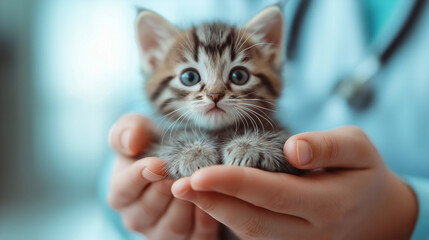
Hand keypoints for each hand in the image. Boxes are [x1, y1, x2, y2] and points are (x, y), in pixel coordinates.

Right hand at [107, 114, 218, 239]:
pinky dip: (207, 218)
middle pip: (149, 210)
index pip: (123, 189)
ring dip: (189, 203)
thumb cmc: (155, 145)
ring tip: (200, 182)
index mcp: (120, 193)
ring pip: (173, 226)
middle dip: (168, 189)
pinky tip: (217, 196)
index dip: (140, 176)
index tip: (158, 164)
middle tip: (184, 171)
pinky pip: (197, 236)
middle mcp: (137, 218)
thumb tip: (132, 143)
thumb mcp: (139, 131)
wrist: (182, 161)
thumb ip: (128, 131)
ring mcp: (161, 233)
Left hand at [172, 126, 417, 239]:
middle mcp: (309, 231)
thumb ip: (328, 146)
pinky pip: (253, 235)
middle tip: (177, 183)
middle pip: (252, 220)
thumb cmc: (363, 171)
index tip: (198, 174)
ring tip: (184, 189)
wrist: (376, 213)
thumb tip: (293, 149)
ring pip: (248, 233)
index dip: (233, 184)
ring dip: (214, 211)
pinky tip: (207, 199)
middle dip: (211, 202)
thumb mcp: (357, 148)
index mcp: (327, 204)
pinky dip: (227, 217)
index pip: (272, 194)